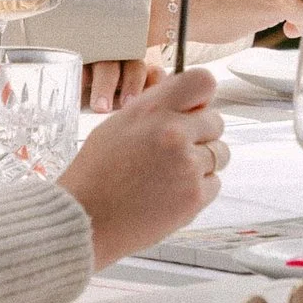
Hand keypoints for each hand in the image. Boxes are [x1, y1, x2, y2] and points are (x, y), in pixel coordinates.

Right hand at [62, 66, 228, 265]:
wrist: (84, 220)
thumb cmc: (96, 174)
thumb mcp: (119, 124)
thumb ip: (157, 110)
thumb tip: (190, 105)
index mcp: (153, 109)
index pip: (203, 82)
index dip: (202, 98)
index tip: (194, 110)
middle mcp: (174, 132)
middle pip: (216, 121)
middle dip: (200, 135)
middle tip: (173, 153)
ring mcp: (188, 165)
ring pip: (219, 154)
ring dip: (202, 163)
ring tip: (169, 176)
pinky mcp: (195, 196)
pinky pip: (214, 183)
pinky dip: (198, 189)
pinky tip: (169, 194)